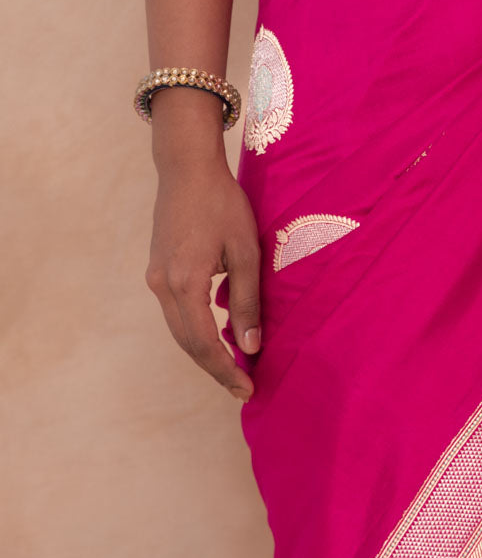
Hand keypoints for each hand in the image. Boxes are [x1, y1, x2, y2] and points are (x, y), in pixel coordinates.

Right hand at [145, 141, 261, 401]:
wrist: (187, 169)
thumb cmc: (222, 204)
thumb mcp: (245, 250)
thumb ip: (247, 300)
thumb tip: (251, 345)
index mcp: (184, 283)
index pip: (203, 343)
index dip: (226, 370)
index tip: (248, 388)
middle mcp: (162, 286)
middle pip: (187, 343)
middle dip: (215, 368)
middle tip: (244, 386)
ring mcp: (155, 278)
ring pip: (179, 330)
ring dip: (205, 351)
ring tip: (235, 366)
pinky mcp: (157, 270)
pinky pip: (176, 312)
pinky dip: (196, 330)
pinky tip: (219, 334)